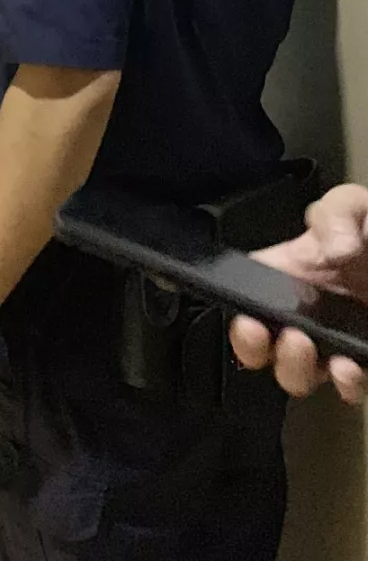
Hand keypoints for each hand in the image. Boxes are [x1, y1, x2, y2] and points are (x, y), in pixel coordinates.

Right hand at [230, 184, 367, 403]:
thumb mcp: (353, 206)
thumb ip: (336, 214)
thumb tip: (333, 248)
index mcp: (290, 271)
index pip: (244, 297)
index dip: (238, 315)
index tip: (247, 319)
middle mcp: (304, 311)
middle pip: (262, 347)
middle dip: (259, 349)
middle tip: (278, 333)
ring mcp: (333, 340)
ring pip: (298, 374)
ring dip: (296, 370)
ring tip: (309, 350)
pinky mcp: (363, 360)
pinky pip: (347, 387)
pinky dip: (345, 385)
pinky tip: (348, 369)